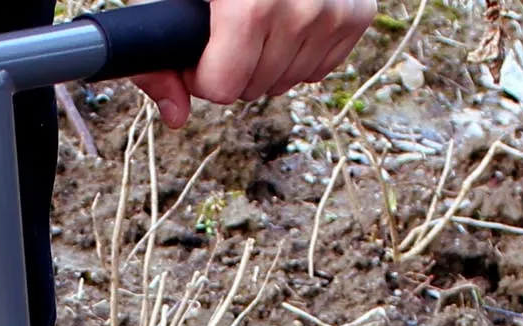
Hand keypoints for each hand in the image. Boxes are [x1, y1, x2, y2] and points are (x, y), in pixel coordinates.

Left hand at [136, 0, 376, 128]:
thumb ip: (164, 56)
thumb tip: (177, 116)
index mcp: (250, 3)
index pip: (223, 86)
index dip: (203, 73)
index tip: (201, 46)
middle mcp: (300, 6)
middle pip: (254, 88)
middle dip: (235, 67)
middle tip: (230, 28)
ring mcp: (333, 10)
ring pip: (287, 83)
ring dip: (267, 63)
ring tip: (259, 21)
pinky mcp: (358, 12)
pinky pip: (320, 69)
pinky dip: (299, 54)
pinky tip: (287, 22)